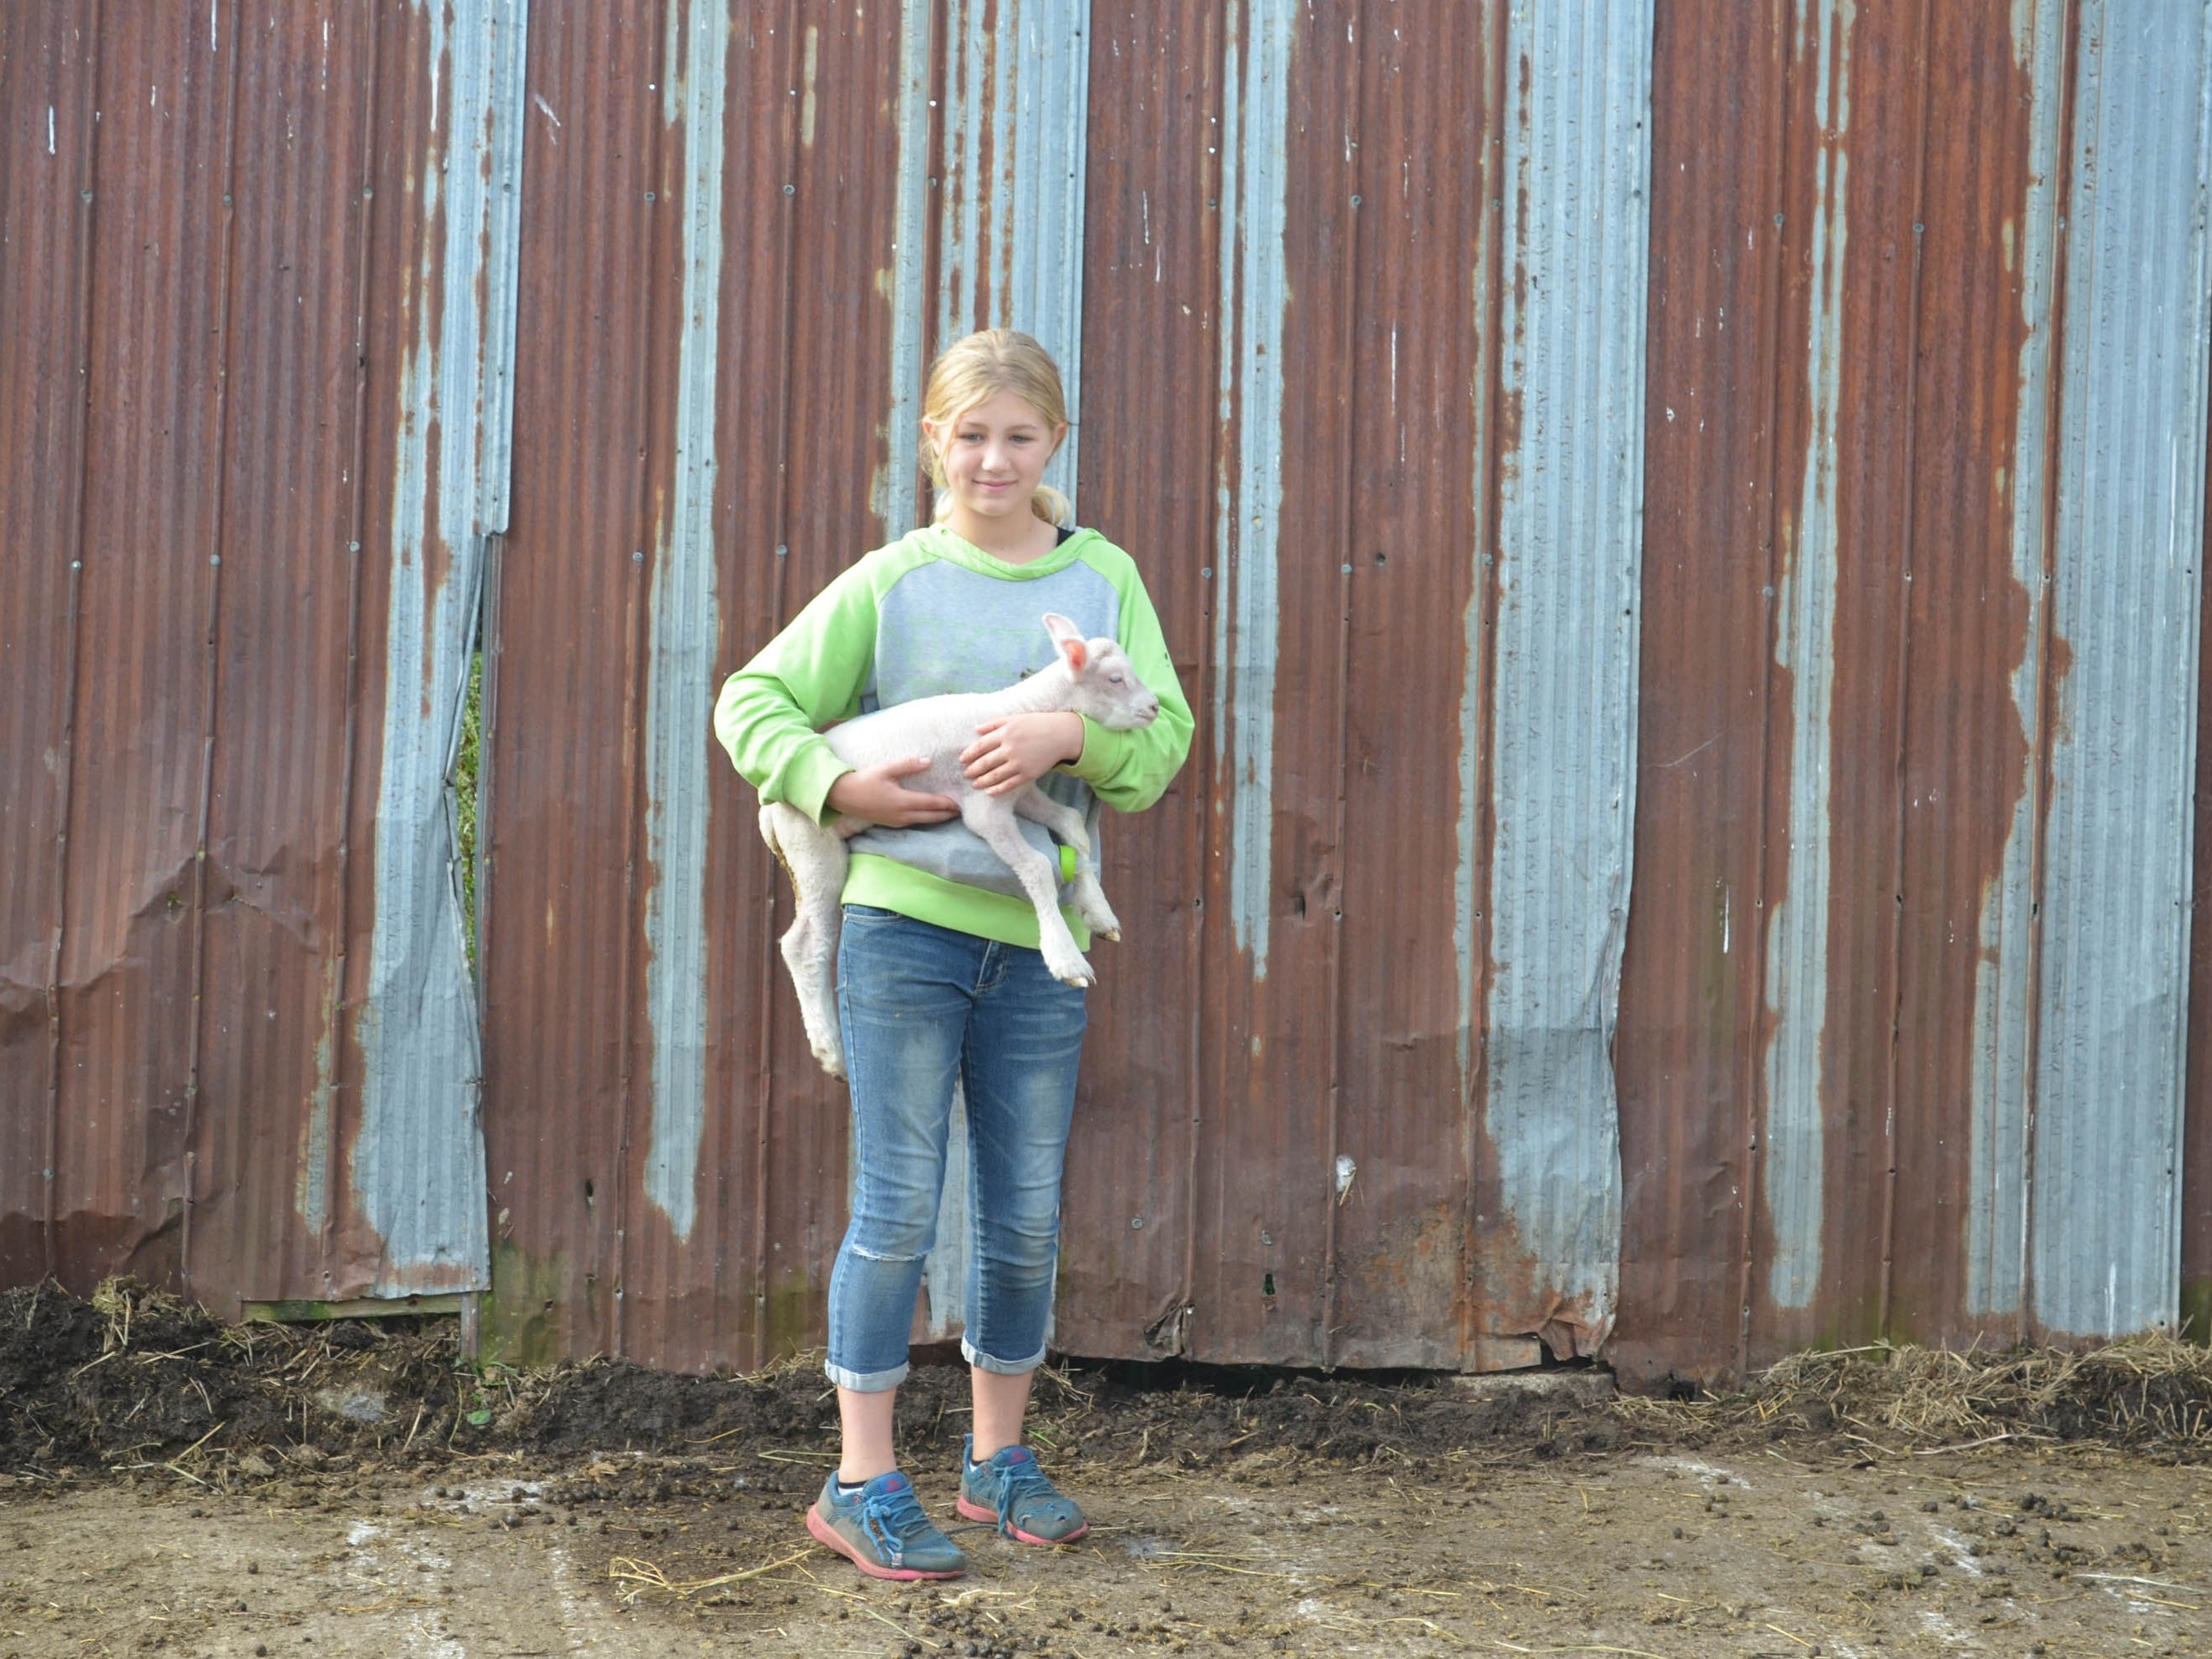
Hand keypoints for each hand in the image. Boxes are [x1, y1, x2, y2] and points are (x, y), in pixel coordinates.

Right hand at [825, 757, 959, 825]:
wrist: (843, 797)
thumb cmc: (864, 780)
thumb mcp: (886, 769)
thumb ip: (908, 765)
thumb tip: (928, 761)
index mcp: (903, 801)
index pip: (932, 803)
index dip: (947, 803)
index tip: (960, 802)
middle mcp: (902, 815)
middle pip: (932, 817)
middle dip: (947, 814)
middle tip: (961, 811)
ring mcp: (897, 821)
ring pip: (924, 822)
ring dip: (938, 818)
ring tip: (950, 813)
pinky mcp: (892, 823)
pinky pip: (914, 823)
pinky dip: (926, 819)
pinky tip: (929, 814)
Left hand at [961, 713, 1084, 796]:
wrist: (1061, 735)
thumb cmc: (1037, 724)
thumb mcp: (1014, 718)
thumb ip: (994, 723)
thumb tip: (975, 729)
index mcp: (1005, 733)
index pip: (981, 745)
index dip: (969, 753)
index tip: (962, 759)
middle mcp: (1010, 749)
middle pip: (985, 762)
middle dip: (973, 769)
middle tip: (966, 774)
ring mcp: (1019, 763)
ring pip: (995, 775)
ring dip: (982, 781)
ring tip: (974, 784)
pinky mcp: (1028, 774)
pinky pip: (1009, 784)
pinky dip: (997, 789)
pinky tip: (989, 792)